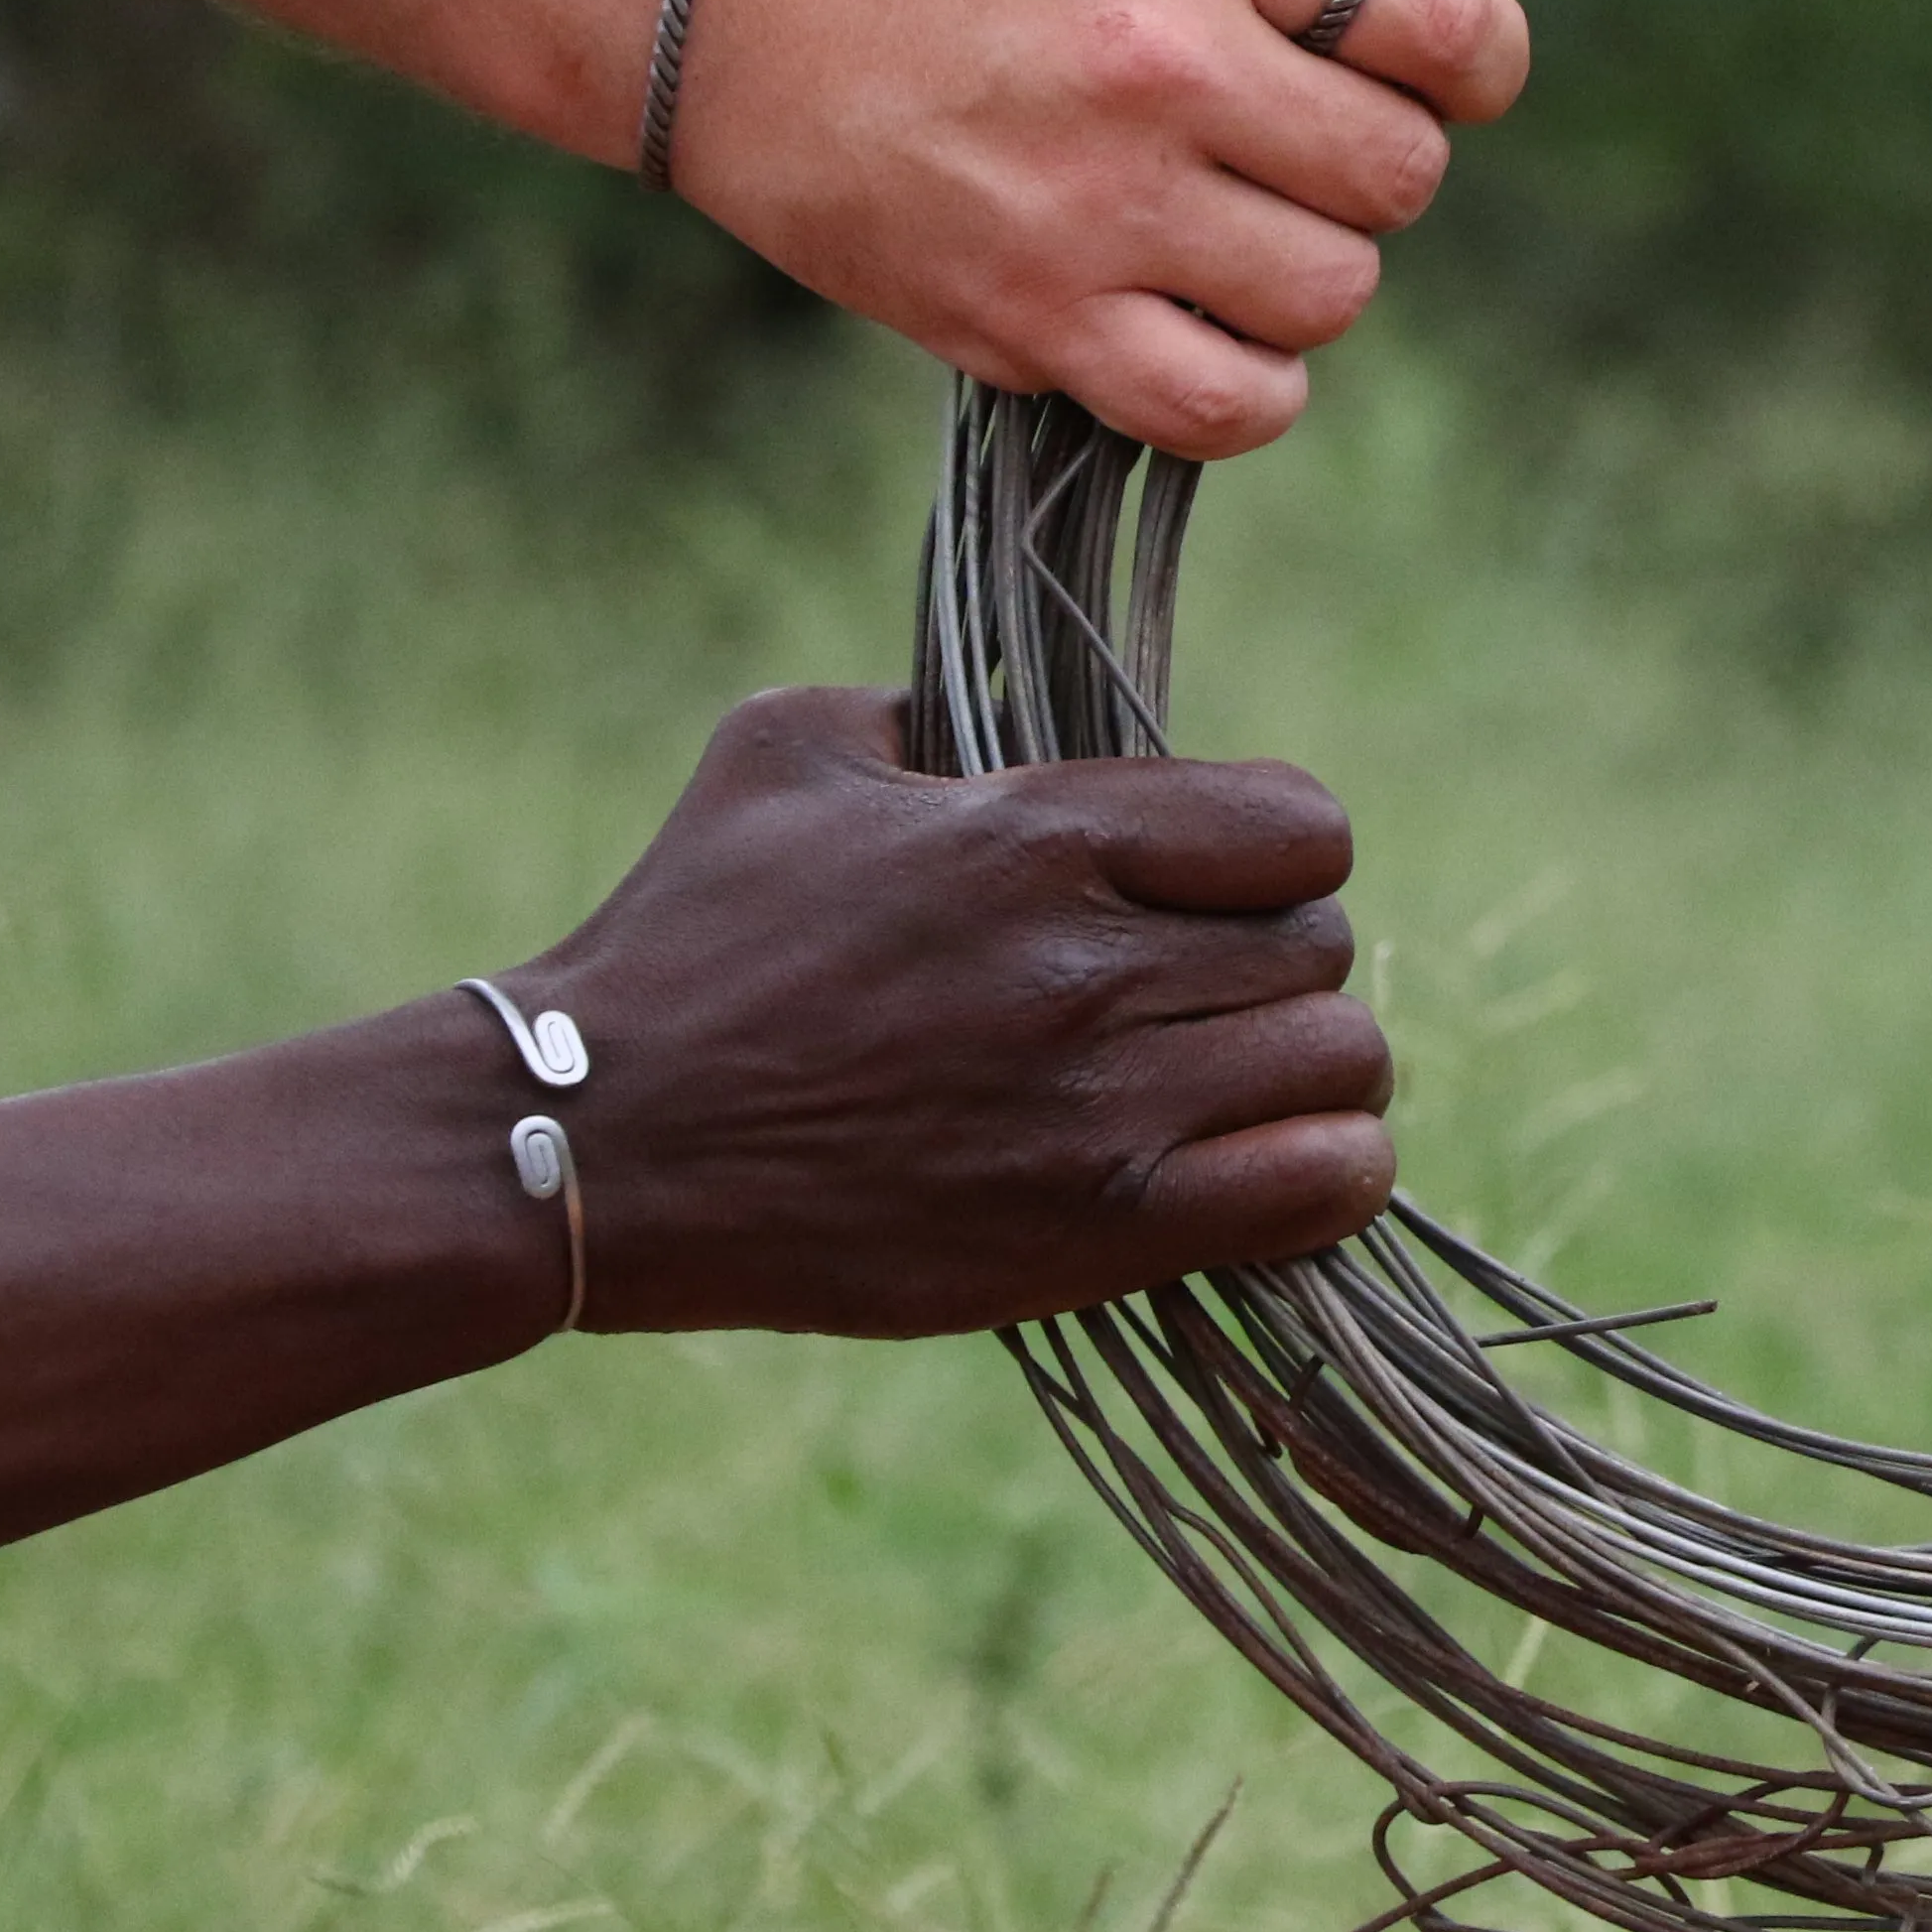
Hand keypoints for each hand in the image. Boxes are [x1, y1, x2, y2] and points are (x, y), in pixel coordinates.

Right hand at [504, 686, 1393, 1334]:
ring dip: (1303, 1075)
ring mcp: (1104, 1108)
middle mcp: (1091, 967)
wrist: (591, 1140)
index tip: (1216, 886)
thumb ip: (931, 708)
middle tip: (1196, 997)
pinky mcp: (1097, 1232)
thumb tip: (1017, 698)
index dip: (1279, 855)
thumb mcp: (788, 751)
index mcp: (1039, 834)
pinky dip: (1318, 1178)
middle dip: (1276, 968)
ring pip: (1339, 1069)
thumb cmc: (683, 937)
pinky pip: (1318, 1191)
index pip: (1302, 828)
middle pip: (1324, 952)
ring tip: (1228, 1085)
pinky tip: (1249, 1170)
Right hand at [675, 0, 1528, 459]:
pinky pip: (1228, 405)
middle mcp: (1164, 66)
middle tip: (1284, 154)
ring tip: (1224, 235)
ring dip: (1307, 280)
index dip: (1476, 66)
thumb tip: (1429, 66)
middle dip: (1370, 174)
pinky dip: (1247, 385)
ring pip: (1333, 297)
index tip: (1446, 78)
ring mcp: (1096, 204)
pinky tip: (1201, 330)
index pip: (1450, 26)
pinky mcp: (1029, 318)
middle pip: (1400, 178)